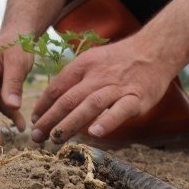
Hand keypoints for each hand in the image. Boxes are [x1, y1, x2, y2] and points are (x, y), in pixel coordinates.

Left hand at [30, 36, 173, 144]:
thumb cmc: (119, 60)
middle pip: (69, 98)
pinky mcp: (137, 97)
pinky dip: (109, 121)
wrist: (155, 49)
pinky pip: (121, 110)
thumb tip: (52, 101)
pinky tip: (96, 133)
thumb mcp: (92, 60)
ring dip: (71, 124)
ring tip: (56, 139)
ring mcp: (118, 87)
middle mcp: (98, 75)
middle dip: (50, 119)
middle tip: (36, 137)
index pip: (58, 86)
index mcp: (84, 65)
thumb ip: (74, 79)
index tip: (34, 120)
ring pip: (90, 105)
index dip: (43, 105)